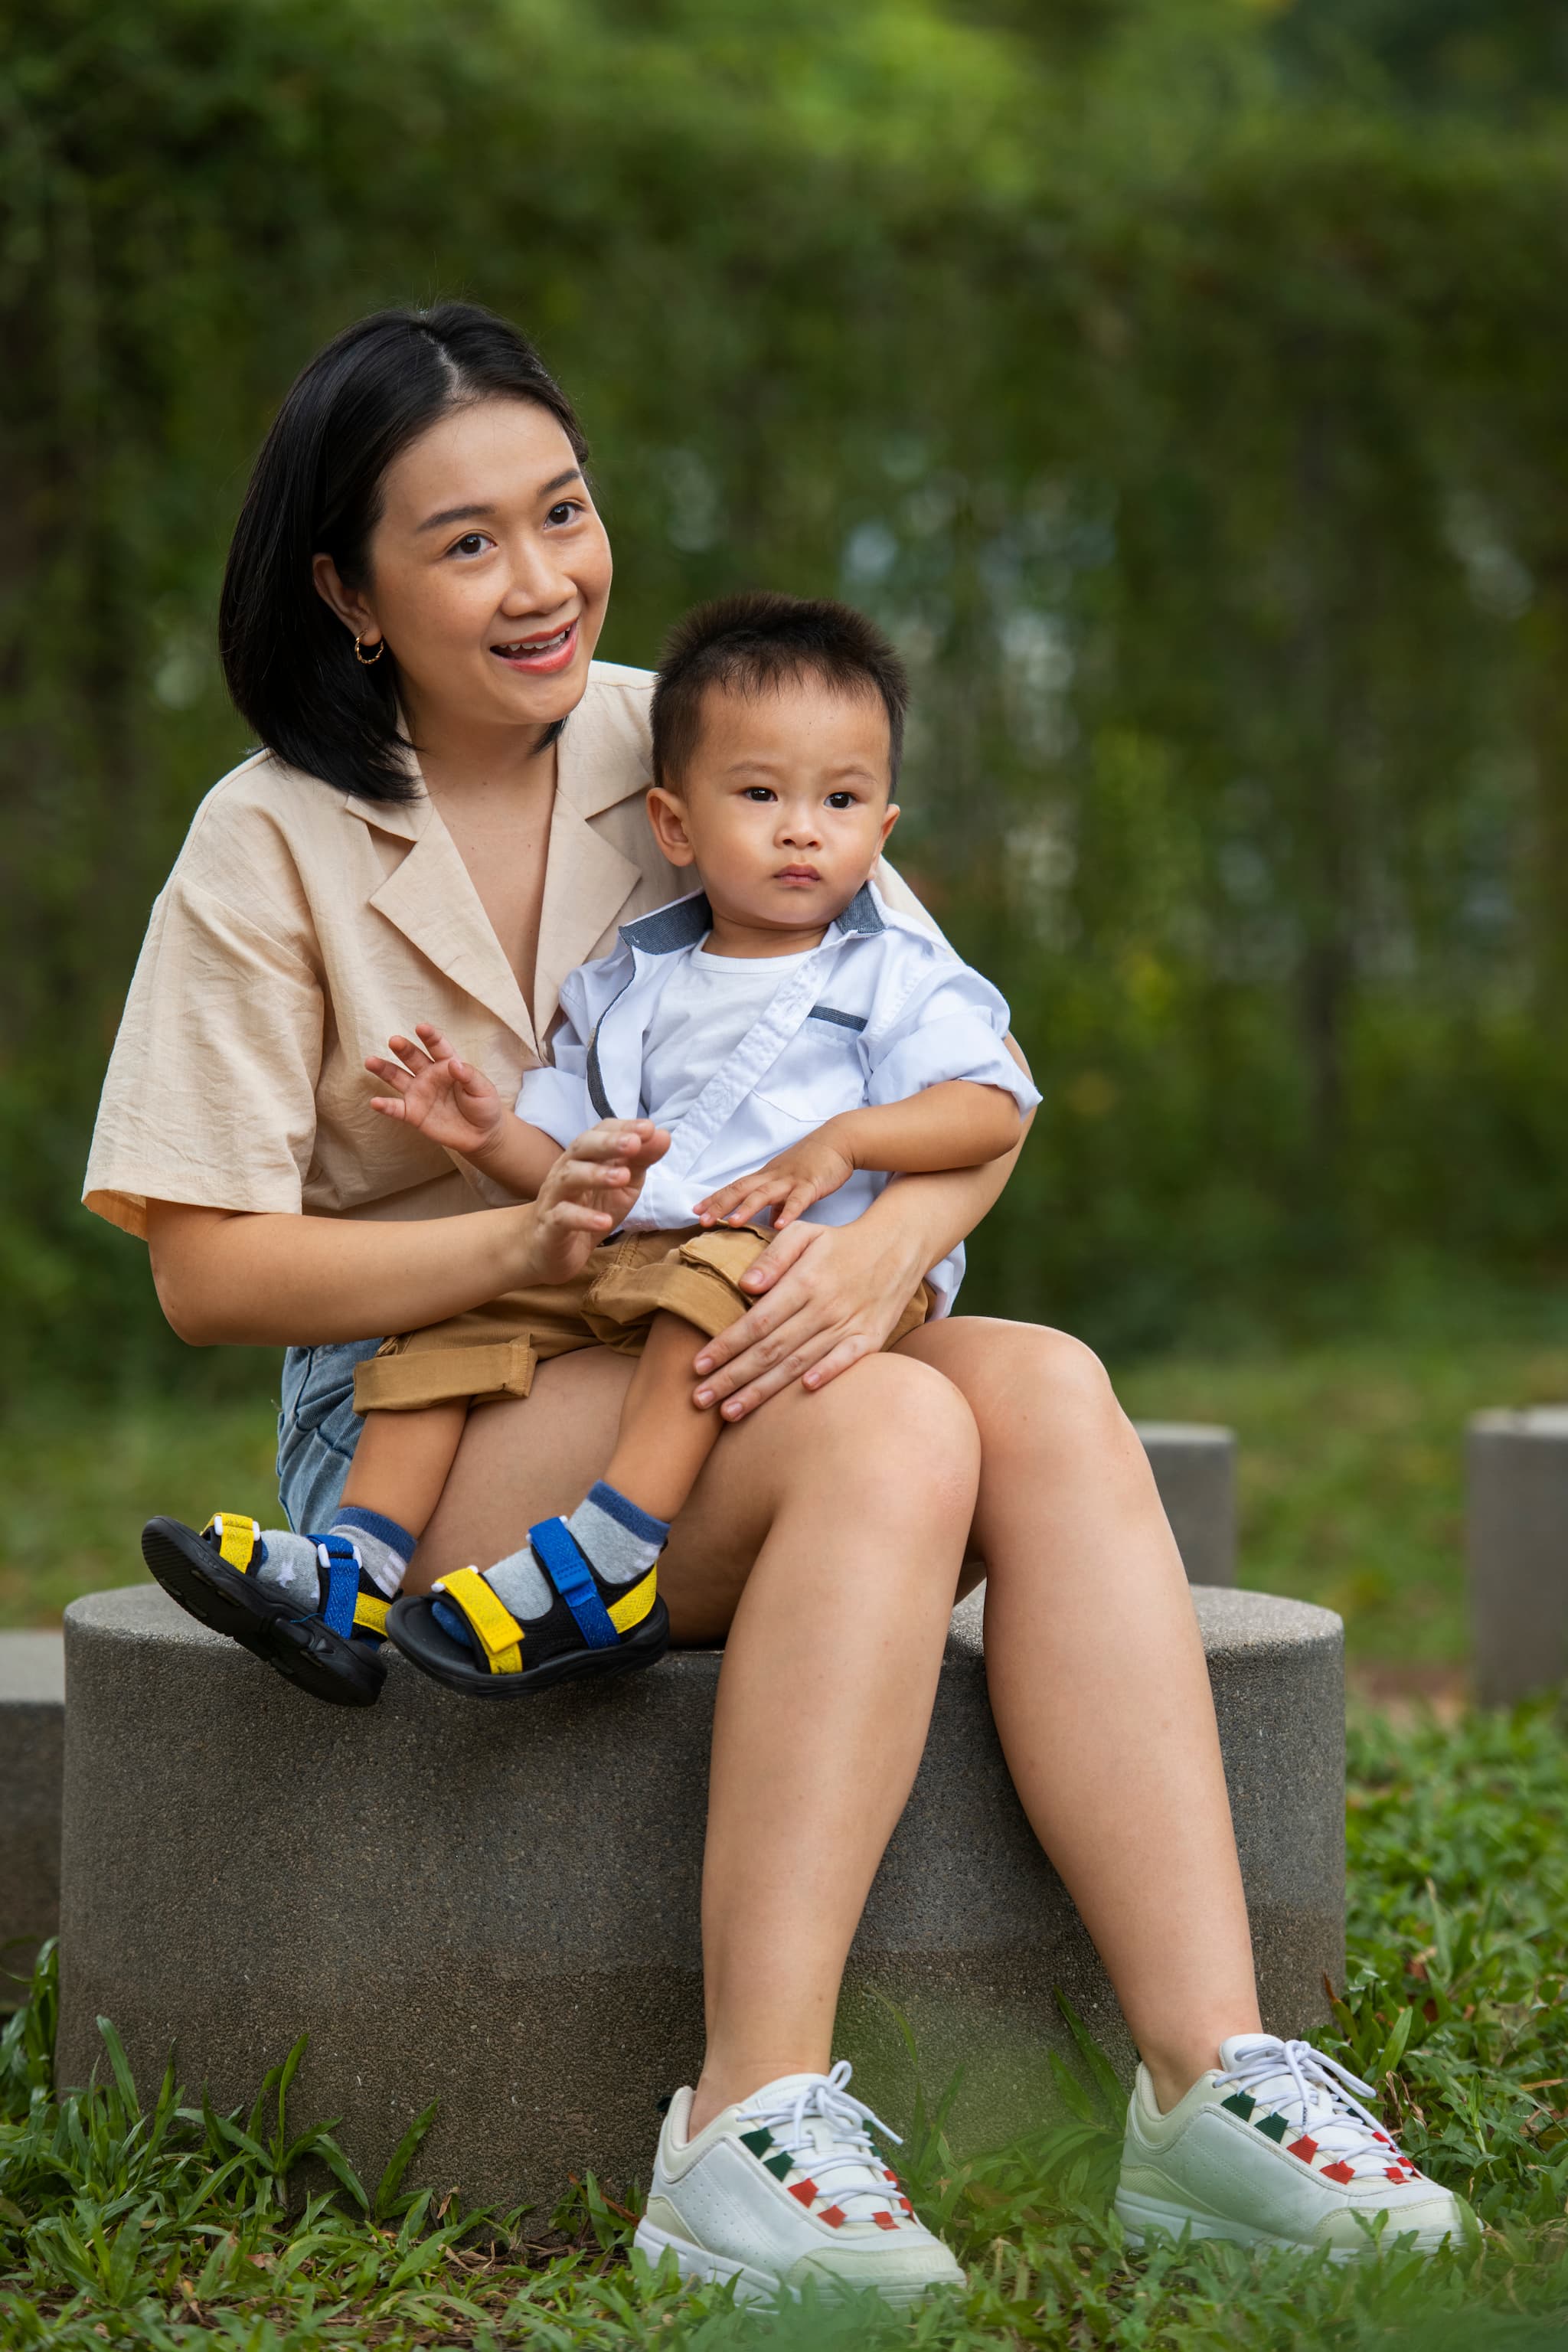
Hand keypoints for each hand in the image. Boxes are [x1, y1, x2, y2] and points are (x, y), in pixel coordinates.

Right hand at [365, 1023, 505, 1159]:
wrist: (481, 1135)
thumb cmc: (484, 1106)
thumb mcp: (483, 1089)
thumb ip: (469, 1076)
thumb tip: (454, 1064)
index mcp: (447, 1064)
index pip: (437, 1046)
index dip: (429, 1037)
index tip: (421, 1028)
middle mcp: (429, 1075)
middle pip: (413, 1057)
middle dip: (404, 1048)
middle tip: (394, 1041)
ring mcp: (419, 1093)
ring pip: (397, 1078)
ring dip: (384, 1069)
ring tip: (370, 1061)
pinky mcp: (413, 1113)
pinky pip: (396, 1109)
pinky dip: (385, 1106)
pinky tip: (374, 1102)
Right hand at [525, 1120, 670, 1285]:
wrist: (551, 1250)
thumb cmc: (589, 1208)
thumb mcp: (623, 1184)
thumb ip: (640, 1160)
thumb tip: (663, 1135)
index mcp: (584, 1157)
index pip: (600, 1132)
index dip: (623, 1128)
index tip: (649, 1128)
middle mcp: (566, 1170)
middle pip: (581, 1148)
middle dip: (608, 1143)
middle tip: (634, 1144)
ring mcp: (555, 1197)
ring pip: (569, 1178)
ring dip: (596, 1175)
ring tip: (623, 1178)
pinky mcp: (549, 1227)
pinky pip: (562, 1218)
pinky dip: (583, 1218)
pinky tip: (605, 1222)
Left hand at [689, 1213, 924, 1420]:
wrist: (898, 1246)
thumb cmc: (839, 1243)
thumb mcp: (803, 1233)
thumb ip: (773, 1257)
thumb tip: (745, 1285)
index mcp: (804, 1282)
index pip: (756, 1321)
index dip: (725, 1346)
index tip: (697, 1366)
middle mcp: (824, 1307)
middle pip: (770, 1350)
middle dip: (732, 1377)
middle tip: (701, 1399)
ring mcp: (849, 1324)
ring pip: (799, 1363)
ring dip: (763, 1390)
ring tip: (731, 1411)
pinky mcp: (871, 1338)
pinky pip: (847, 1361)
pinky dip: (827, 1375)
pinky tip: (802, 1393)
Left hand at [692, 1124, 854, 1230]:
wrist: (839, 1140)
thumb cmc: (814, 1161)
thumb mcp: (791, 1182)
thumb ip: (779, 1203)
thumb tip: (770, 1223)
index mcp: (766, 1176)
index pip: (734, 1187)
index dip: (715, 1198)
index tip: (695, 1211)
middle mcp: (773, 1177)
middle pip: (741, 1189)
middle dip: (720, 1205)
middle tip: (701, 1220)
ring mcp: (791, 1179)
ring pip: (764, 1193)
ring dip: (747, 1208)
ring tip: (732, 1223)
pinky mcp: (811, 1183)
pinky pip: (799, 1199)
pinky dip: (789, 1212)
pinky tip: (780, 1225)